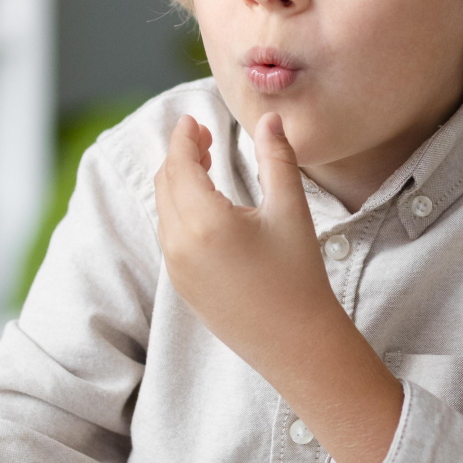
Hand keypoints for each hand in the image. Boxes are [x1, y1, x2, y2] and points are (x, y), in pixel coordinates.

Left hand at [156, 112, 402, 462]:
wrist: (296, 344)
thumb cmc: (299, 275)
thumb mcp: (290, 210)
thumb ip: (276, 157)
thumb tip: (268, 118)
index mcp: (206, 222)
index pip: (179, 164)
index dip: (184, 137)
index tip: (193, 120)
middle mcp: (180, 245)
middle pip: (165, 184)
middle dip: (180, 156)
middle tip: (203, 138)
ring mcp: (176, 268)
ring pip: (164, 210)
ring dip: (177, 183)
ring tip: (204, 166)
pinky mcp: (181, 286)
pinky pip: (169, 236)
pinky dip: (179, 211)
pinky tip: (205, 205)